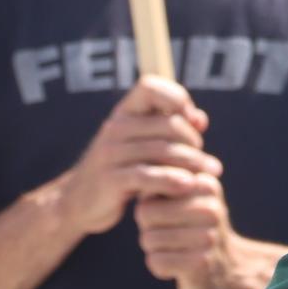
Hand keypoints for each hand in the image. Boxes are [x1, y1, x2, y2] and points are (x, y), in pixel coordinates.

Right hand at [62, 77, 221, 238]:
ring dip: (192, 163)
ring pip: (163, 151)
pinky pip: (148, 176)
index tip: (191, 121)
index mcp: (123, 113)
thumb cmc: (120, 169)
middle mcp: (115, 127)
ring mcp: (110, 153)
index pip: (150, 86)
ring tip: (209, 174)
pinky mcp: (110, 180)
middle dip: (193, 141)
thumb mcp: (142, 145)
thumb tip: (200, 119)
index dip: (176, 98)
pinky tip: (188, 186)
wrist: (78, 202)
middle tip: (204, 160)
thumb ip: (170, 129)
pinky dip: (172, 180)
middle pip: (168, 124)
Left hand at [134, 178, 281, 288]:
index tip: (169, 214)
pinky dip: (160, 267)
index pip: (149, 189)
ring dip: (154, 249)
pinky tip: (178, 266)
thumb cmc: (191, 228)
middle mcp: (211, 207)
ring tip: (176, 249)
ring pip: (148, 239)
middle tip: (170, 235)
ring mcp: (208, 236)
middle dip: (148, 228)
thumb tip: (144, 186)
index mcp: (205, 184)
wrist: (225, 268)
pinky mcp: (201, 263)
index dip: (149, 206)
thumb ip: (160, 184)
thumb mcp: (181, 198)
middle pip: (145, 213)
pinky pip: (156, 262)